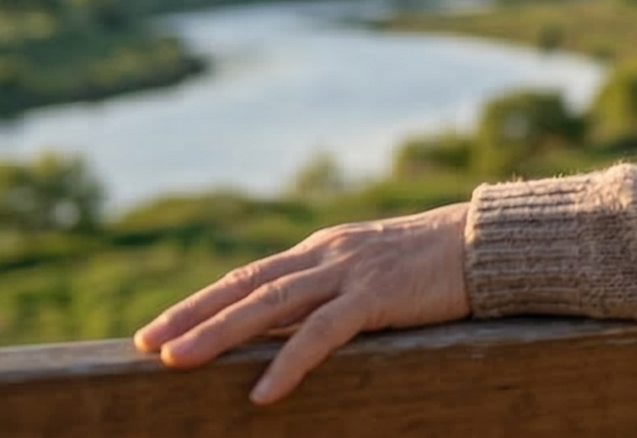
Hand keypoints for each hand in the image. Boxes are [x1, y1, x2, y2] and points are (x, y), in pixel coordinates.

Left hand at [133, 202, 472, 403]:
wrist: (488, 243)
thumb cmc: (434, 266)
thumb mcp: (371, 276)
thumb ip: (329, 295)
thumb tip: (285, 332)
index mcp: (320, 251)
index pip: (247, 277)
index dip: (199, 304)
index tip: (156, 331)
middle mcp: (326, 255)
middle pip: (246, 286)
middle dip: (193, 317)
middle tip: (148, 346)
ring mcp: (350, 271)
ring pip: (271, 303)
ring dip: (221, 333)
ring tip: (179, 362)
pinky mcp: (378, 294)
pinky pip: (324, 331)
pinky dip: (290, 361)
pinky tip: (264, 392)